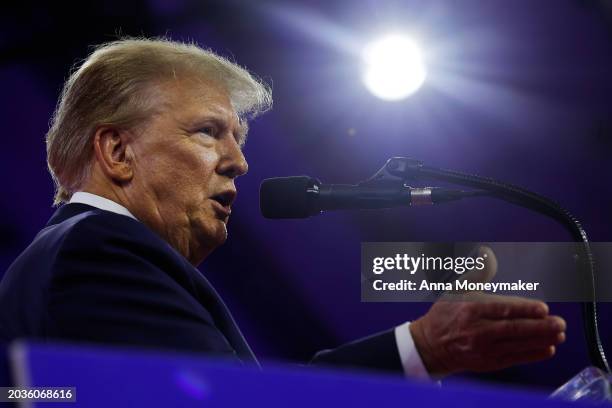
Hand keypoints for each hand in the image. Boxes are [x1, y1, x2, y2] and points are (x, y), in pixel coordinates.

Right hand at [409, 247, 565, 377]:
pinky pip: (514, 358)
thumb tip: (486, 253)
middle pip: (514, 329)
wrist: (431, 344)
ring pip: (517, 345)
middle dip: (540, 327)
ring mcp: (483, 349)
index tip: (543, 308)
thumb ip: (477, 272)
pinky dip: (532, 355)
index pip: (502, 309)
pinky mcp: (488, 363)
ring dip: (541, 340)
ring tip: (559, 335)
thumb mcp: (457, 288)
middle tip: (560, 323)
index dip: (524, 309)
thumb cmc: (446, 314)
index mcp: (470, 309)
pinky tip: (547, 348)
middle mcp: (477, 330)